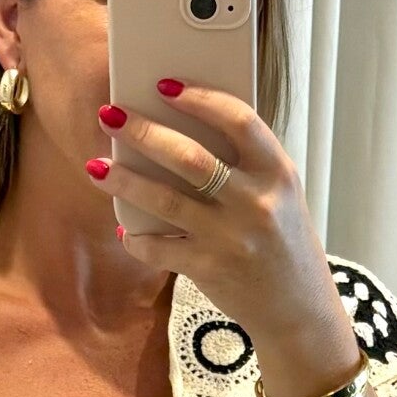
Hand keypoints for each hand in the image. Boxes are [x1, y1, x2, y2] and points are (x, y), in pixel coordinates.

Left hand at [89, 84, 356, 385]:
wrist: (299, 310)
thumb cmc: (282, 243)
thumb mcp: (280, 196)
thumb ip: (244, 166)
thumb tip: (177, 130)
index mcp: (278, 172)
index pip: (239, 120)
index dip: (200, 98)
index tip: (165, 86)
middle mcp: (257, 202)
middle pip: (190, 157)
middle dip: (144, 132)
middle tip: (110, 115)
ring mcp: (232, 237)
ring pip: (165, 200)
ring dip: (125, 180)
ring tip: (97, 167)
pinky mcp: (211, 269)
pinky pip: (160, 248)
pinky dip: (137, 238)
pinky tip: (126, 230)